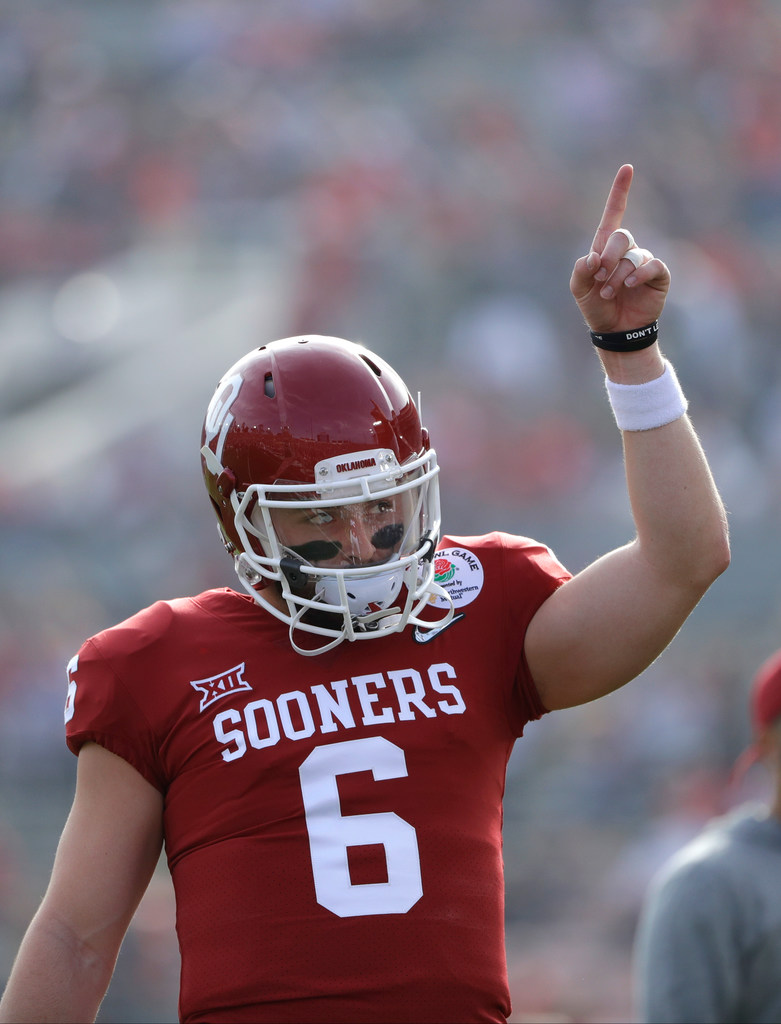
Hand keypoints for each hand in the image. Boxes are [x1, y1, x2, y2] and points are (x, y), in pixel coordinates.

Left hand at [570, 164, 669, 333]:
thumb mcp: (579, 289)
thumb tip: (594, 257)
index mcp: (606, 248)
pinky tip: (629, 286)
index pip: (614, 215)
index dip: (620, 192)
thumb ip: (581, 270)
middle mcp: (627, 251)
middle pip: (622, 237)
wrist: (614, 330)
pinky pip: (652, 265)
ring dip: (618, 276)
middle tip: (600, 278)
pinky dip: (638, 275)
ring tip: (610, 293)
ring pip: (634, 256)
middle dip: (608, 257)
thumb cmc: (596, 307)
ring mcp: (643, 262)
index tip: (627, 168)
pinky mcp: (658, 275)